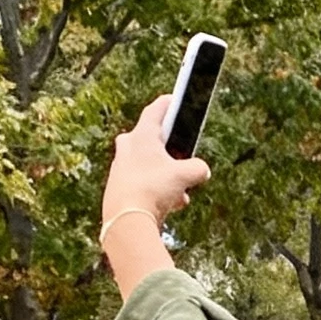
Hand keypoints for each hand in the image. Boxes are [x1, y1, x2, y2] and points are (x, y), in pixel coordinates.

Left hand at [100, 94, 210, 236]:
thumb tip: (202, 170)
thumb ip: (198, 168)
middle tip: (180, 155)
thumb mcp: (185, 176)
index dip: (168, 104)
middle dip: (168, 148)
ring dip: (165, 175)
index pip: (156, 111)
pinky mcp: (118, 188)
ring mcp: (120, 168)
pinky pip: (142, 183)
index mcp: (141, 136)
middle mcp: (127, 148)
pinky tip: (169, 205)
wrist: (127, 220)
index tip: (175, 99)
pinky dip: (156, 190)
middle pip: (150, 139)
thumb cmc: (152, 189)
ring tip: (181, 193)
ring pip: (148, 165)